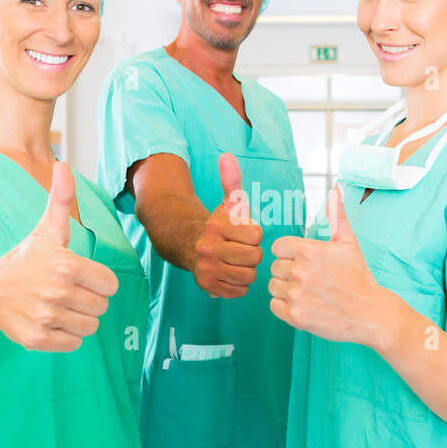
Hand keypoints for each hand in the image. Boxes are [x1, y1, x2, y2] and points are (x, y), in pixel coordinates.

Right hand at [0, 162, 119, 350]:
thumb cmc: (24, 260)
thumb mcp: (45, 231)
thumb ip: (61, 200)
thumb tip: (63, 165)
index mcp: (67, 265)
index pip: (110, 284)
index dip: (98, 281)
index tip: (79, 277)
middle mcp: (57, 293)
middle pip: (102, 307)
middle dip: (88, 300)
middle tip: (65, 292)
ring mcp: (47, 317)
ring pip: (90, 327)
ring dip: (78, 319)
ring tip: (56, 306)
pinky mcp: (38, 339)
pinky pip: (73, 343)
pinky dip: (64, 336)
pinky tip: (47, 321)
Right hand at [192, 153, 263, 298]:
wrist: (190, 245)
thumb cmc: (220, 225)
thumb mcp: (228, 202)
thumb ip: (231, 180)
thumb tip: (227, 156)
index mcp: (216, 226)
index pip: (256, 235)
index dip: (253, 235)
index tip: (243, 233)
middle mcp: (208, 247)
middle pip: (254, 258)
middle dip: (252, 254)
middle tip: (242, 250)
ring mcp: (206, 268)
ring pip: (248, 276)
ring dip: (247, 270)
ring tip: (236, 262)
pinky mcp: (207, 286)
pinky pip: (239, 291)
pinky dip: (239, 285)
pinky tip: (230, 273)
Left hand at [269, 187, 385, 343]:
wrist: (370, 313)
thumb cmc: (358, 277)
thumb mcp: (349, 243)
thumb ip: (337, 216)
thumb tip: (336, 189)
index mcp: (309, 251)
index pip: (278, 247)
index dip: (289, 254)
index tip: (305, 261)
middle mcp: (300, 272)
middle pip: (275, 267)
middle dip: (289, 272)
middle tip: (311, 279)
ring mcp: (296, 295)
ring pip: (273, 286)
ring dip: (286, 289)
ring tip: (308, 292)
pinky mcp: (295, 316)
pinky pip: (274, 306)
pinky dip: (285, 306)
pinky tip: (304, 304)